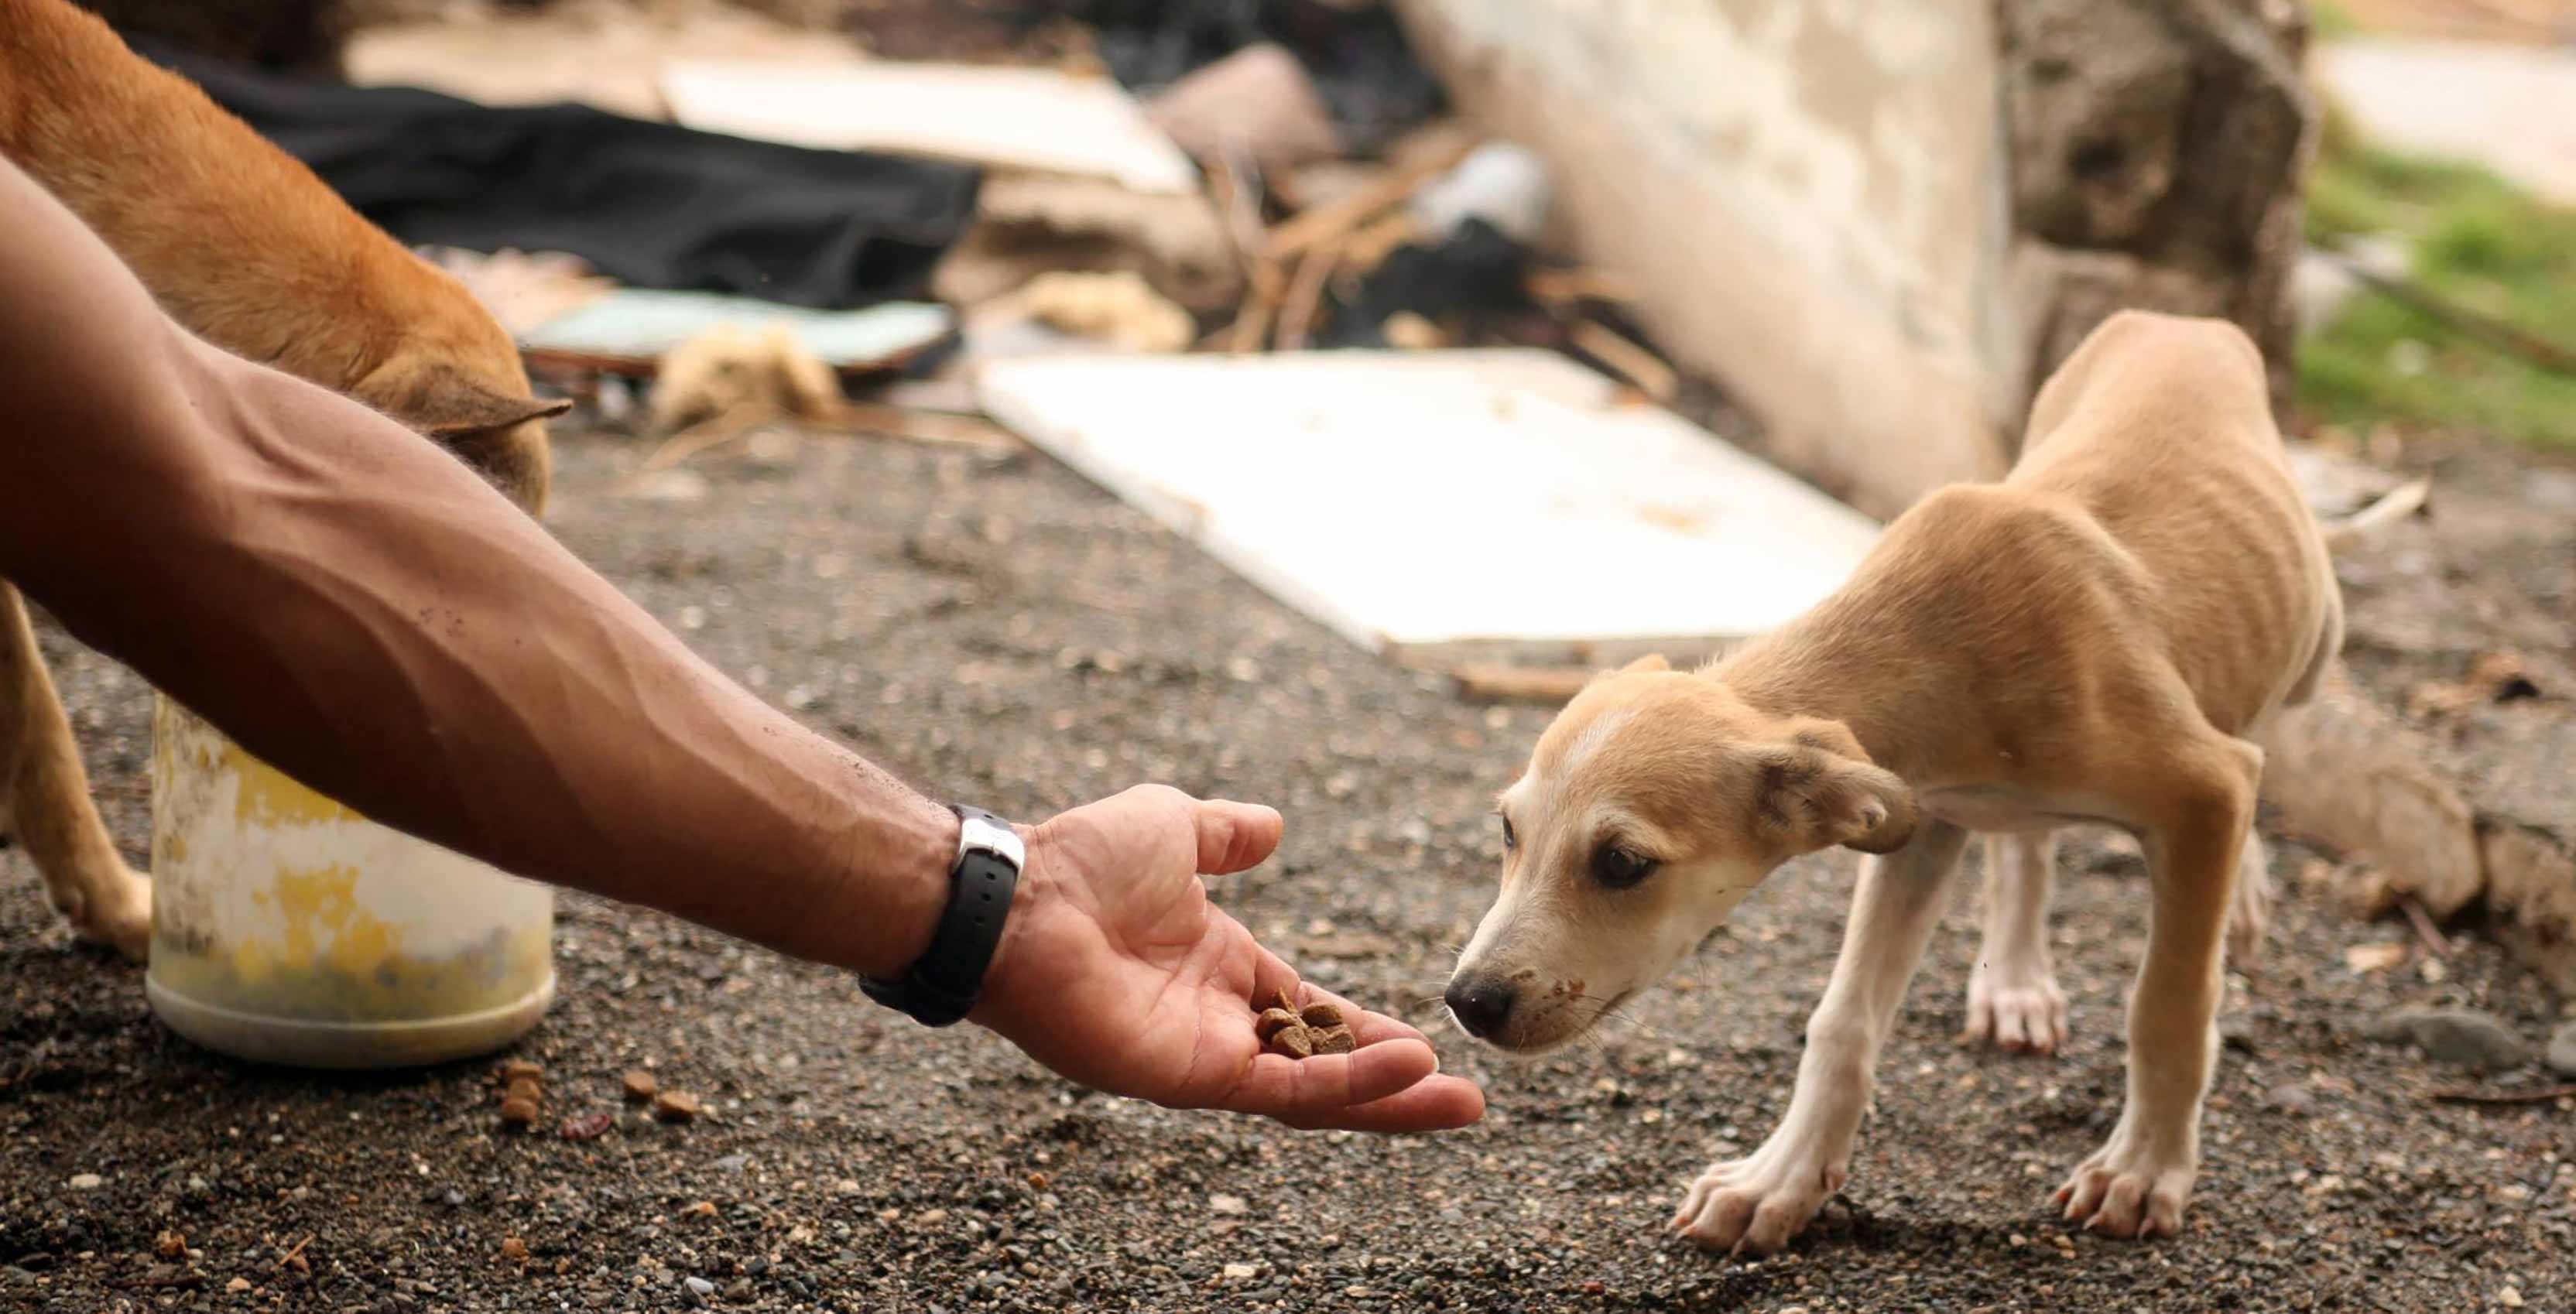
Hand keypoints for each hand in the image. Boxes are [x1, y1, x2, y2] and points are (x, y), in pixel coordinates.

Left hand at [972, 784, 1483, 1131]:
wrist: (1022, 896)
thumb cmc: (1081, 860)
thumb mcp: (1175, 827)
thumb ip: (1226, 835)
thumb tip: (1274, 826)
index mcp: (1221, 970)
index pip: (1313, 1015)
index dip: (1369, 1031)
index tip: (1428, 1041)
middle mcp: (1218, 1023)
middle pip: (1326, 1068)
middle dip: (1396, 1086)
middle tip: (1467, 1098)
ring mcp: (1206, 1055)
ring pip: (1316, 1093)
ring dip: (1388, 1097)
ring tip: (1460, 1102)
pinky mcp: (1192, 1077)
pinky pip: (1285, 1088)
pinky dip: (1348, 1084)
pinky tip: (1406, 1070)